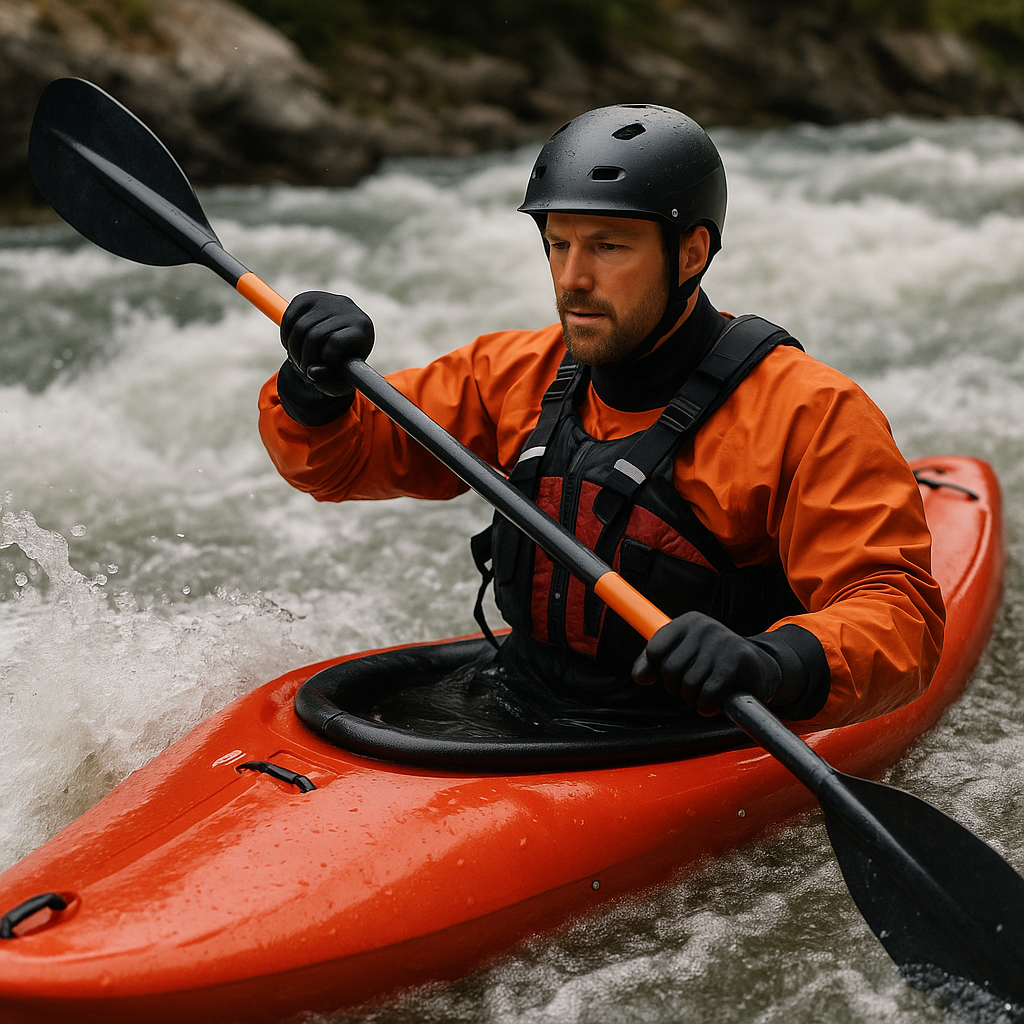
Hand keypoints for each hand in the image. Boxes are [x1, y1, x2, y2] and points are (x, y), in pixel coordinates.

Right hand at [280, 291, 374, 396]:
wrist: (338, 343)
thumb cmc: (342, 366)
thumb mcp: (342, 382)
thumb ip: (332, 385)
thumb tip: (314, 371)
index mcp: (362, 328)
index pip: (336, 343)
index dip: (325, 360)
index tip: (323, 369)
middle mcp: (347, 308)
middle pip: (314, 336)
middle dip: (304, 359)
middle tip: (304, 370)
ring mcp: (326, 299)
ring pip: (299, 328)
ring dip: (293, 351)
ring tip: (299, 361)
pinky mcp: (307, 297)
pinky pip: (288, 318)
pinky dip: (286, 337)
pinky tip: (293, 346)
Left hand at [631, 611, 781, 715]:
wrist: (761, 669)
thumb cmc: (713, 664)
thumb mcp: (682, 657)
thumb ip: (654, 664)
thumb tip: (640, 676)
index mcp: (687, 622)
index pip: (654, 650)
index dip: (658, 672)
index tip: (672, 676)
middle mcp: (704, 627)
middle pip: (669, 671)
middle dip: (677, 689)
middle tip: (692, 688)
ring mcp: (722, 643)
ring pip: (688, 685)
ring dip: (694, 700)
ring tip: (706, 693)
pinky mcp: (737, 663)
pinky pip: (707, 696)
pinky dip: (707, 708)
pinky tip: (716, 702)